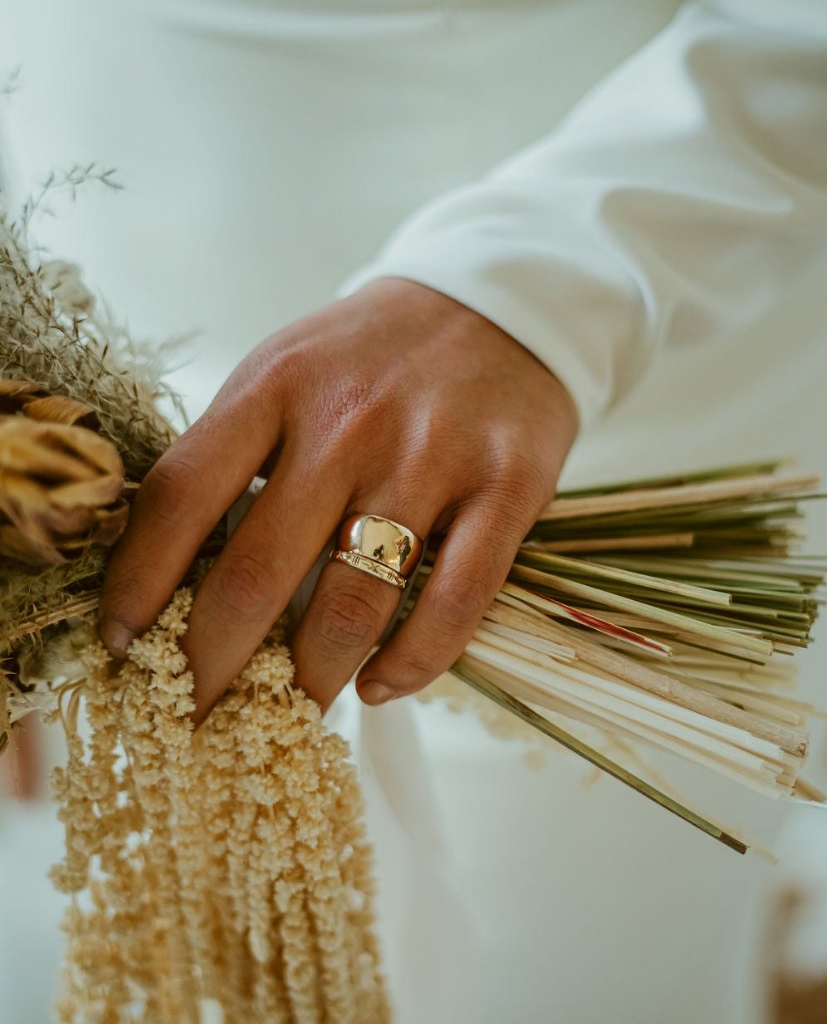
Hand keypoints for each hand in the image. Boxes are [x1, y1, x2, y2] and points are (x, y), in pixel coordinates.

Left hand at [98, 278, 577, 719]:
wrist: (499, 305)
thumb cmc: (372, 356)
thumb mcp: (286, 371)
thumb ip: (234, 453)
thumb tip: (170, 571)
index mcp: (275, 385)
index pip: (182, 496)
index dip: (137, 583)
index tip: (119, 645)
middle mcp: (348, 421)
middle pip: (257, 571)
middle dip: (210, 665)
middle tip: (193, 718)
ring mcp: (431, 455)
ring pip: (353, 602)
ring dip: (310, 682)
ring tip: (287, 717)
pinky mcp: (509, 486)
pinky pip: (456, 602)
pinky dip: (411, 664)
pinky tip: (379, 687)